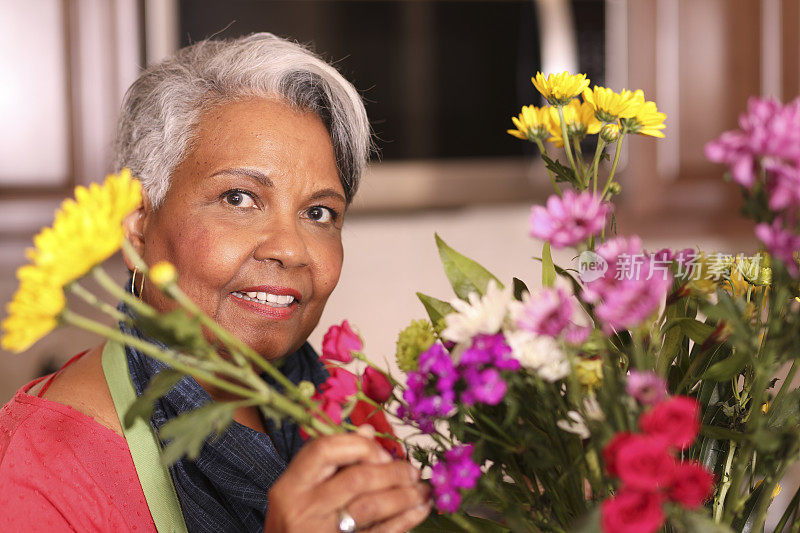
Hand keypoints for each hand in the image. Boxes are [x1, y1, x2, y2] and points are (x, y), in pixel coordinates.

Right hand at [265, 431, 430, 531]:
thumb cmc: (296, 519)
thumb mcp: (302, 489)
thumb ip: (332, 460)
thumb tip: (368, 433)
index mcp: (290, 485)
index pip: (325, 450)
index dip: (360, 446)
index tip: (382, 454)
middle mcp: (302, 508)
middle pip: (356, 479)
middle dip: (393, 472)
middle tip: (413, 472)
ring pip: (371, 508)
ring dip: (404, 496)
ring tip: (422, 491)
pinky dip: (404, 521)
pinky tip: (418, 511)